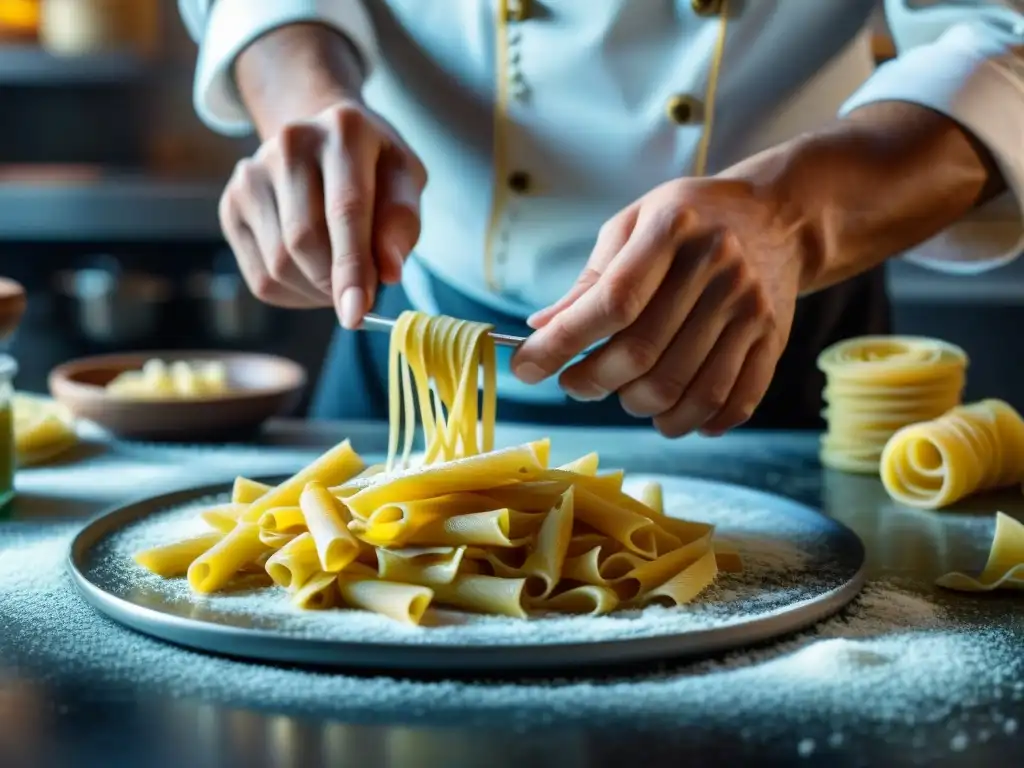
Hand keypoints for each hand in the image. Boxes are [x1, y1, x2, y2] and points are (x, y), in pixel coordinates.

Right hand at [219, 99, 426, 327]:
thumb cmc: (375, 169)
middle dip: (335, 283)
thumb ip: (402, 224)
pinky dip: (295, 294)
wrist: (326, 141)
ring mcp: (252, 173)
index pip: (345, 210)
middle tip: (361, 295)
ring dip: (316, 291)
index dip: (352, 267)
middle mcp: (290, 142)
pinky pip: (261, 277)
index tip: (356, 314)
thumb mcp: (406, 182)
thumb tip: (388, 274)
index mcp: (344, 130)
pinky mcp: (231, 205)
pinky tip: (313, 275)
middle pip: (304, 241)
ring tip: (340, 277)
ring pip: (279, 264)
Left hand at [513, 177, 804, 436]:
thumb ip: (590, 278)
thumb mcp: (633, 224)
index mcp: (672, 229)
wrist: (779, 217)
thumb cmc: (690, 220)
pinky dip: (695, 422)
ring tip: (624, 396)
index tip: (527, 368)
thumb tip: (542, 329)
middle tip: (574, 384)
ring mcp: (749, 307)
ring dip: (639, 408)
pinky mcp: (772, 338)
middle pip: (642, 353)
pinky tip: (672, 416)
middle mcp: (716, 268)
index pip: (612, 303)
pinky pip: (733, 401)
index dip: (563, 343)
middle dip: (592, 382)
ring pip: (684, 389)